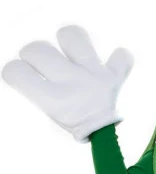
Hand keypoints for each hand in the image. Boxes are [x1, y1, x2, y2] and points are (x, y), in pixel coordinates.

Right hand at [1, 24, 133, 142]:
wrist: (107, 139)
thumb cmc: (75, 122)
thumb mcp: (52, 113)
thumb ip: (39, 88)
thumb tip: (28, 59)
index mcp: (54, 101)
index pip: (16, 72)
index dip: (14, 71)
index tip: (24, 76)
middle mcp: (73, 85)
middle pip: (38, 48)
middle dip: (33, 53)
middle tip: (44, 65)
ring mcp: (95, 77)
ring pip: (72, 34)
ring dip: (69, 40)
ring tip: (72, 53)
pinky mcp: (116, 76)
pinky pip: (123, 58)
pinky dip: (119, 58)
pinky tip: (113, 64)